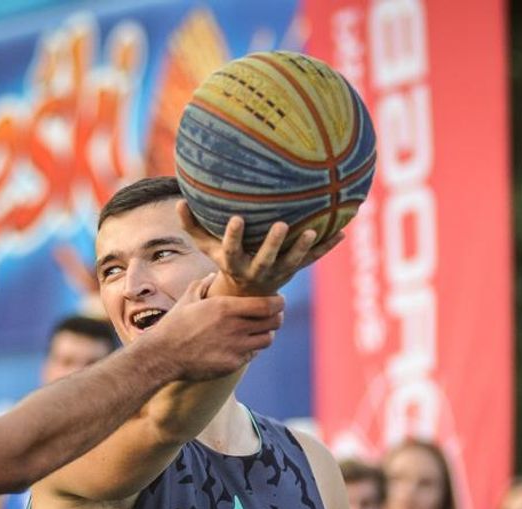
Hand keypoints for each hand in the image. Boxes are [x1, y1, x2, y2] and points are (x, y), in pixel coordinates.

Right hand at [146, 274, 284, 381]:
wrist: (163, 355)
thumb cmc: (174, 325)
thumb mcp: (188, 299)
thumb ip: (203, 285)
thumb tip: (212, 276)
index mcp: (226, 308)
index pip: (268, 304)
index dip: (278, 302)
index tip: (279, 300)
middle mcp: (235, 327)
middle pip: (273, 322)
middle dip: (277, 317)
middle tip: (273, 315)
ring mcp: (235, 348)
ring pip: (267, 339)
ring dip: (266, 333)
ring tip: (259, 330)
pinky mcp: (232, 364)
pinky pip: (252, 355)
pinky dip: (252, 349)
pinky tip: (243, 345)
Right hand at [178, 201, 343, 295]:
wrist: (247, 295)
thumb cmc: (225, 262)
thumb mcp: (207, 248)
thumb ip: (192, 227)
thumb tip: (179, 201)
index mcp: (235, 263)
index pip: (232, 249)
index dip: (233, 236)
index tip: (236, 219)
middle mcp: (257, 270)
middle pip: (266, 258)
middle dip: (274, 243)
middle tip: (282, 224)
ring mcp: (278, 272)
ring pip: (293, 261)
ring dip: (304, 247)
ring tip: (314, 231)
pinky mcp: (294, 270)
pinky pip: (312, 259)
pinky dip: (327, 247)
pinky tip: (342, 232)